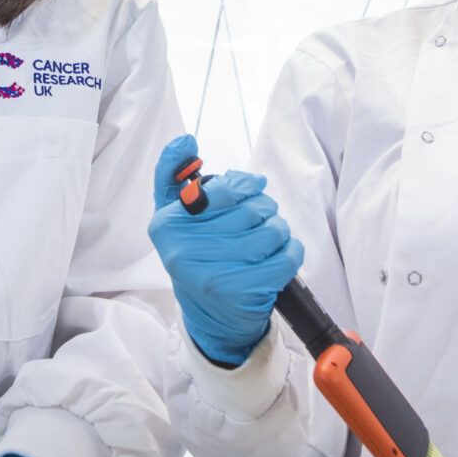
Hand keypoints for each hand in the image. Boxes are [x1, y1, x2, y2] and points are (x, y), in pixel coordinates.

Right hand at [147, 133, 302, 367]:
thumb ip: (173, 174)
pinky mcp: (242, 292)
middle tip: (262, 216)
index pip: (219, 189)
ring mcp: (213, 274)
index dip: (245, 184)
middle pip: (251, 209)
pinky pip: (286, 256)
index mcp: (166, 225)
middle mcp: (183, 250)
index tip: (253, 186)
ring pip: (272, 230)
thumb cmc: (195, 255)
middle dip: (264, 208)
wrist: (209, 316)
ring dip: (279, 229)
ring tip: (269, 237)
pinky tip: (281, 254)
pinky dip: (291, 250)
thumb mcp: (174, 215)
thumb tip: (184, 140)